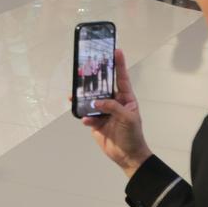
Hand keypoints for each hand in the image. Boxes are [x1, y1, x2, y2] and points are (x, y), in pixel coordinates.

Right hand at [81, 49, 152, 177]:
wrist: (127, 156)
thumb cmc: (132, 135)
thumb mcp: (127, 118)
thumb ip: (112, 107)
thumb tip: (96, 102)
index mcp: (126, 99)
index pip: (121, 78)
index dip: (119, 65)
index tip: (116, 50)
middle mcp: (114, 102)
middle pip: (102, 87)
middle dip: (93, 80)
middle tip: (84, 69)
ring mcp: (104, 112)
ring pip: (91, 100)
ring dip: (83, 98)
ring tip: (75, 94)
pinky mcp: (96, 122)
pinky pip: (87, 115)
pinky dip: (84, 116)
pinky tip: (85, 119)